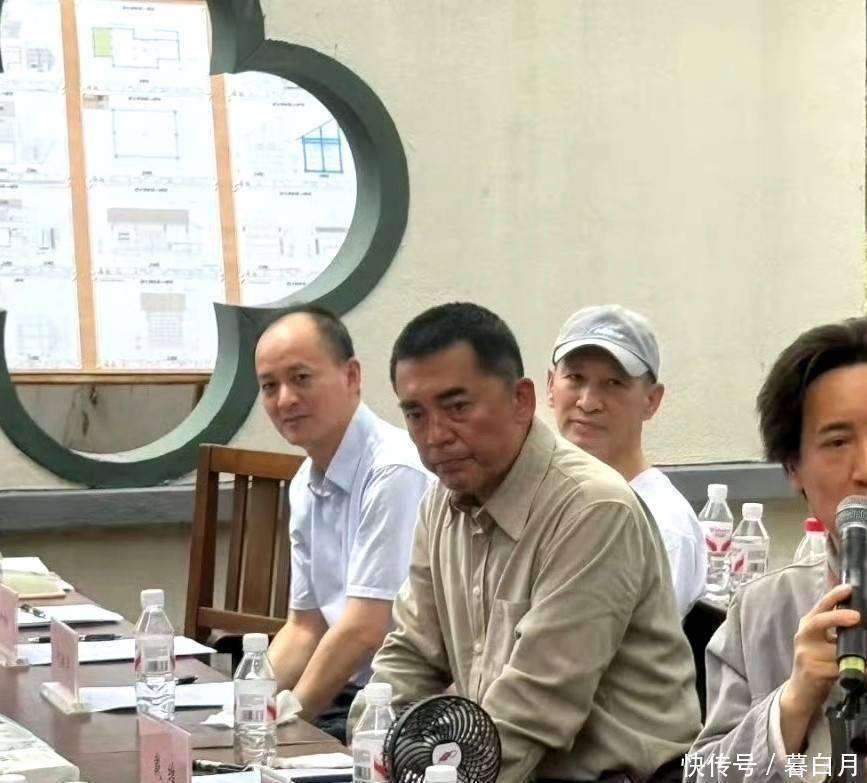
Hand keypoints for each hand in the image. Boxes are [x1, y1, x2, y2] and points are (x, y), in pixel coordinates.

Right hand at [779, 583, 859, 752]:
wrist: (801, 690)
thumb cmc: (817, 662)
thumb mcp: (822, 641)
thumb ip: (835, 628)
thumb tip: (856, 614)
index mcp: (808, 625)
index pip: (820, 606)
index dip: (833, 596)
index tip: (849, 589)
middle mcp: (803, 636)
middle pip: (818, 622)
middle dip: (837, 617)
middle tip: (857, 616)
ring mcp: (806, 654)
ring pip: (835, 650)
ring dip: (853, 653)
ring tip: (863, 656)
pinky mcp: (812, 671)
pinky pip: (838, 668)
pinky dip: (854, 669)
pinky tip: (859, 670)